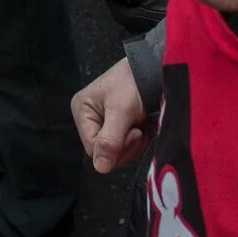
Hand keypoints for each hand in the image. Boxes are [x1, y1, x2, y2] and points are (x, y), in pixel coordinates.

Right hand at [72, 58, 148, 173]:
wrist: (155, 68)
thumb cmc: (134, 82)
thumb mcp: (121, 110)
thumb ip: (110, 139)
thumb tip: (100, 168)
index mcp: (82, 111)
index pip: (92, 147)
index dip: (114, 148)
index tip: (133, 132)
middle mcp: (91, 119)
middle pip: (105, 152)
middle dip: (125, 146)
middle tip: (138, 129)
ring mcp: (106, 124)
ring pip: (118, 152)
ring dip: (134, 144)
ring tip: (141, 124)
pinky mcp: (121, 127)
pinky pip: (128, 147)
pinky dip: (139, 141)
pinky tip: (143, 126)